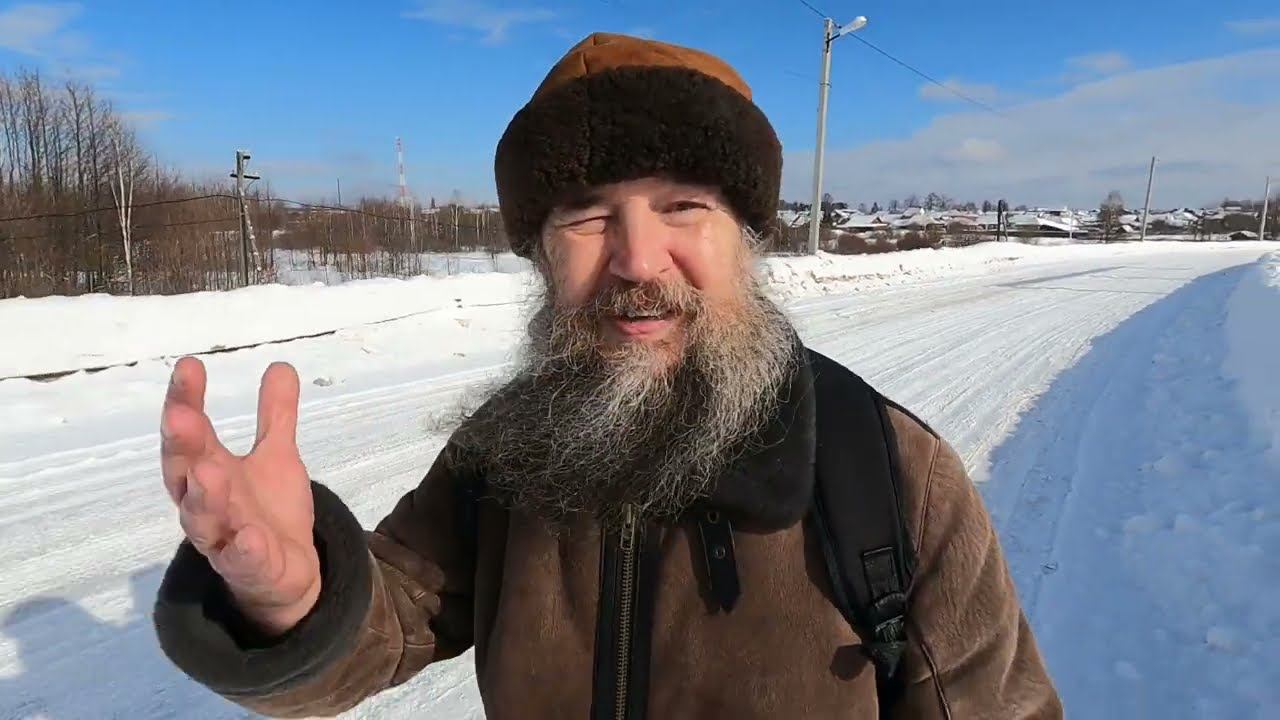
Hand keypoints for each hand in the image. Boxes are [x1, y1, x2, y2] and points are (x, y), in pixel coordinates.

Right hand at [161, 357, 320, 635]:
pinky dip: (243, 551)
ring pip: (203, 520)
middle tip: (181, 416)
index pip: (189, 435)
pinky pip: (242, 562)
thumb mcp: (277, 457)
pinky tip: (249, 538)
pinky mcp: (249, 570)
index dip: (185, 402)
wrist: (284, 574)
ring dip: (204, 496)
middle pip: (183, 474)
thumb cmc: (267, 510)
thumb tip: (281, 365)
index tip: (189, 366)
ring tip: (208, 470)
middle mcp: (205, 505)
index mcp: (207, 472)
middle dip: (182, 446)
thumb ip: (276, 416)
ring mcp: (223, 540)